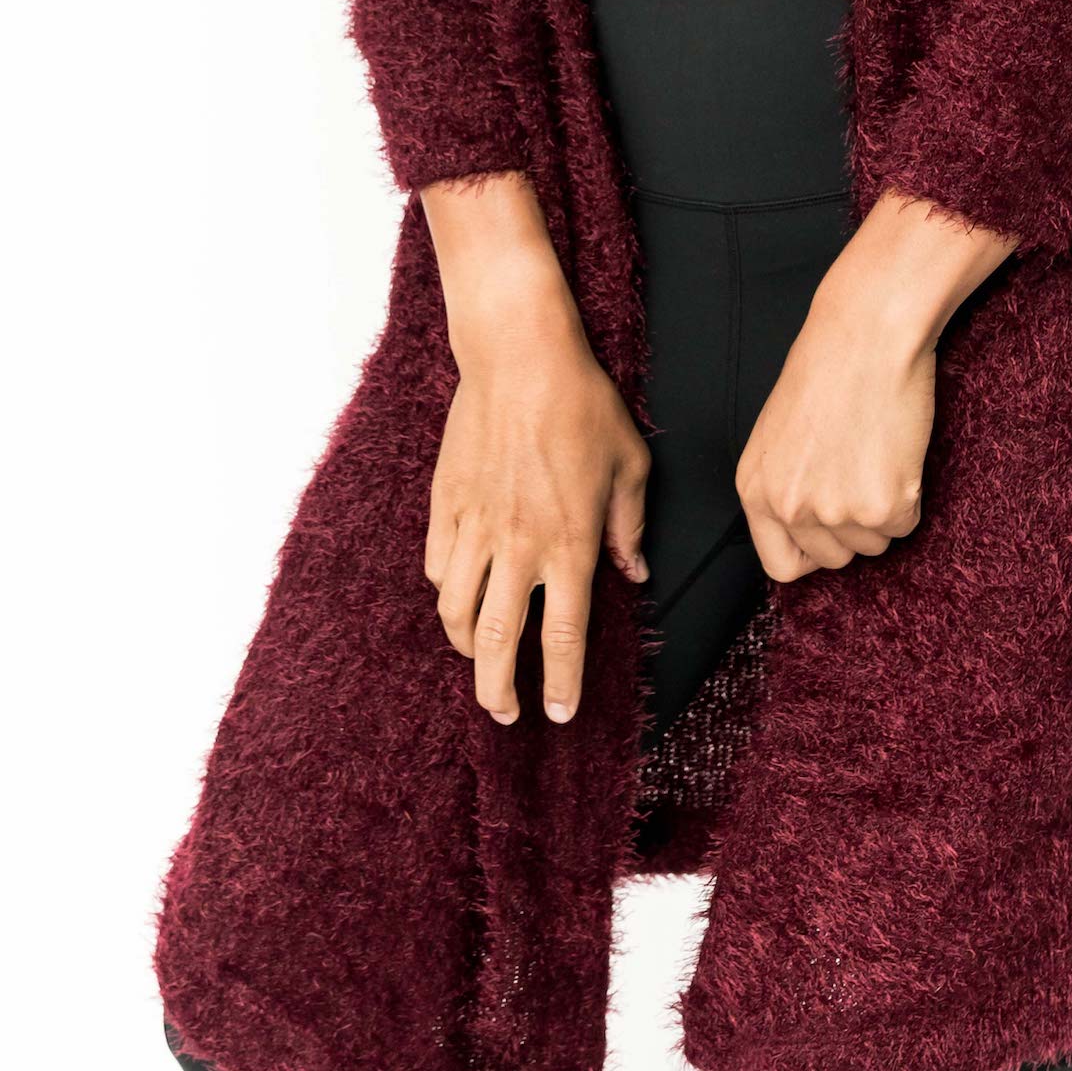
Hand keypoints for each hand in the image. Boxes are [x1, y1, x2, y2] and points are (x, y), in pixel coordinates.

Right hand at [418, 174, 649, 725]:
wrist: (520, 357)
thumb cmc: (583, 405)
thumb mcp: (631, 465)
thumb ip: (630, 527)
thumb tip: (635, 573)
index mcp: (570, 544)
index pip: (561, 635)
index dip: (558, 682)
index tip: (557, 712)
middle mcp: (518, 546)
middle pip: (496, 640)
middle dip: (498, 689)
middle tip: (505, 713)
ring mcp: (475, 525)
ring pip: (455, 610)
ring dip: (464, 647)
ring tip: (475, 661)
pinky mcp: (445, 501)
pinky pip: (435, 564)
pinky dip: (444, 590)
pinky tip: (454, 596)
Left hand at [735, 187, 1014, 580]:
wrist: (866, 333)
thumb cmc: (829, 368)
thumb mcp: (781, 434)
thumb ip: (788, 484)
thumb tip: (810, 527)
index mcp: (756, 489)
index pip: (781, 565)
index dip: (813, 553)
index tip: (832, 534)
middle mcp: (788, 507)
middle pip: (834, 559)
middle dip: (854, 527)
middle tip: (862, 472)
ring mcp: (833, 511)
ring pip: (874, 544)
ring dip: (884, 509)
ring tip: (877, 453)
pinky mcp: (879, 507)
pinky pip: (906, 524)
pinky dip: (911, 495)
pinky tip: (897, 450)